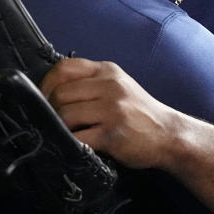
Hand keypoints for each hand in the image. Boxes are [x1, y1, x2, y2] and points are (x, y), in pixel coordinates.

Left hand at [40, 58, 185, 170]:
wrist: (169, 134)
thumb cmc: (139, 112)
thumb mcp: (118, 86)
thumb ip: (91, 83)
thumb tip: (52, 92)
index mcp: (107, 71)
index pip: (64, 68)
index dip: (47, 84)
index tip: (44, 99)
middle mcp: (110, 85)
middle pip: (60, 94)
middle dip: (52, 111)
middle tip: (56, 122)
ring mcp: (112, 109)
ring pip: (65, 115)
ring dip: (61, 128)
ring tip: (70, 134)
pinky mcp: (113, 133)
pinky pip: (78, 138)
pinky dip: (71, 144)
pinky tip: (78, 145)